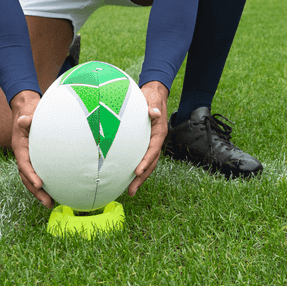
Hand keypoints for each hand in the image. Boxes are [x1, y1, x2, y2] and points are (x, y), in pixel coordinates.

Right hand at [10, 90, 53, 207]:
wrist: (27, 111)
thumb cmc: (29, 112)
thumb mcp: (27, 114)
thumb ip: (26, 119)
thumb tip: (24, 120)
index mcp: (20, 147)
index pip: (24, 164)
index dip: (30, 175)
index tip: (39, 185)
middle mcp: (23, 156)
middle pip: (27, 177)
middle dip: (36, 192)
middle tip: (48, 202)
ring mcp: (30, 158)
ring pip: (33, 179)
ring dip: (40, 192)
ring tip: (52, 203)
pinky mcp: (37, 159)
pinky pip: (40, 173)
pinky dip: (46, 184)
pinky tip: (56, 192)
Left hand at [128, 81, 168, 196]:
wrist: (153, 94)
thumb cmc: (151, 97)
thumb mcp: (152, 99)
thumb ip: (152, 106)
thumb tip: (153, 113)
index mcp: (159, 132)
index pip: (153, 150)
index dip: (145, 161)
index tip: (136, 172)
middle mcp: (156, 140)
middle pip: (151, 163)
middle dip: (142, 177)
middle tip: (131, 191)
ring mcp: (151, 143)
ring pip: (147, 164)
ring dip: (139, 178)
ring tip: (129, 191)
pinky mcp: (145, 143)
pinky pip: (142, 159)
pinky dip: (136, 170)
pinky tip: (127, 178)